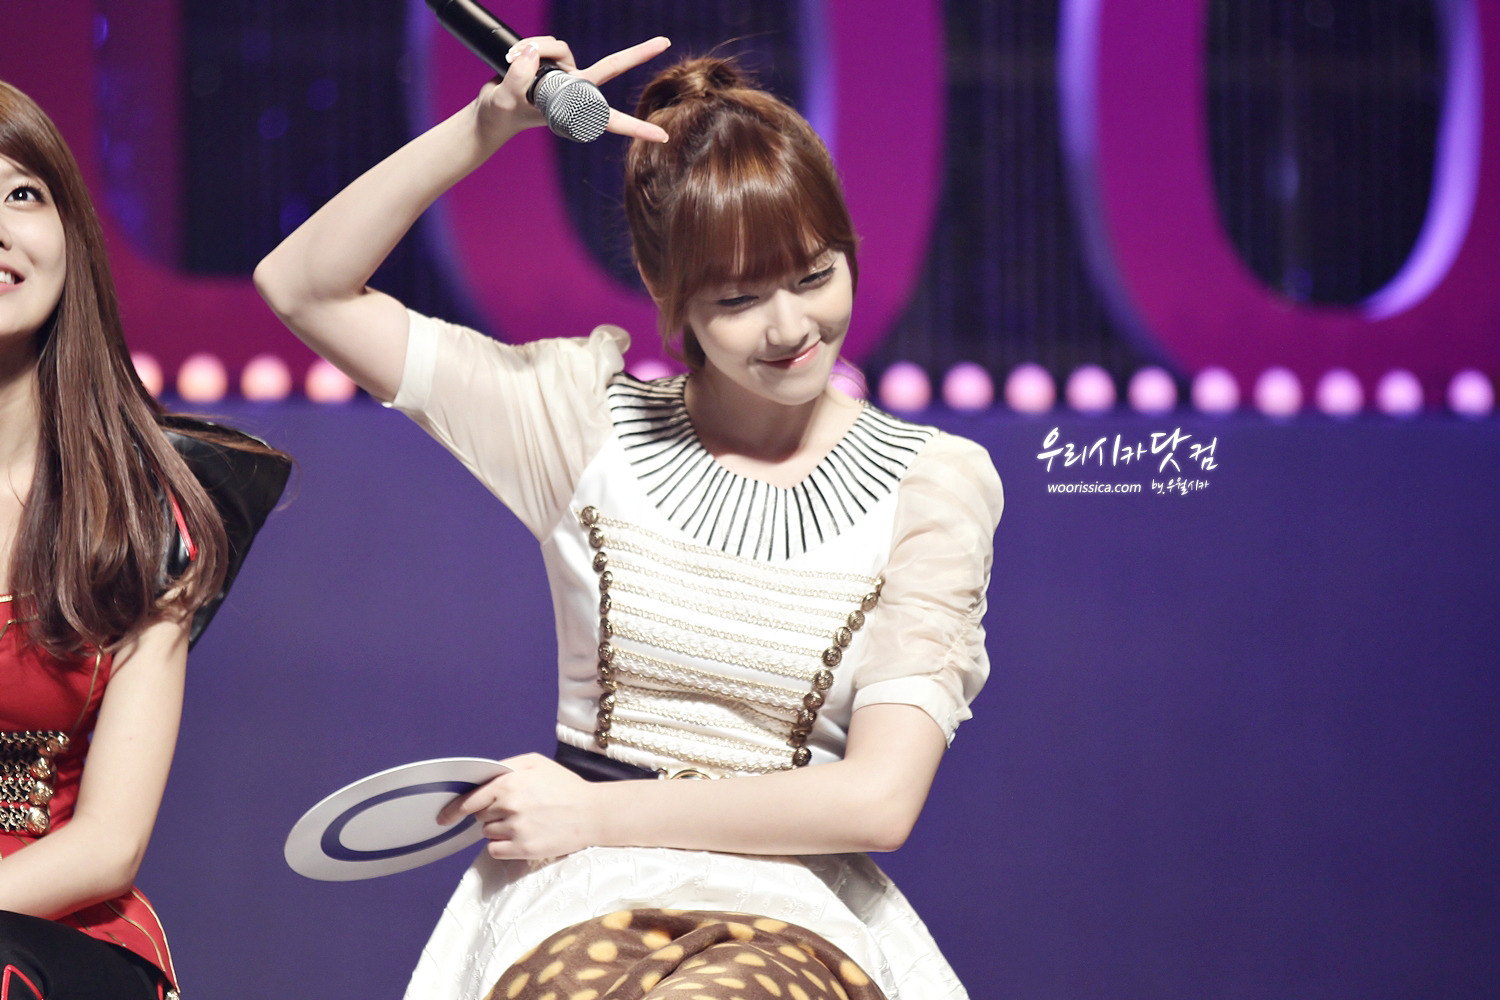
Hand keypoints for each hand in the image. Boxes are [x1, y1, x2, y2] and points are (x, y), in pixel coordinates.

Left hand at [437, 752, 602, 858]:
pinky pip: (495, 850)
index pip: (471, 799)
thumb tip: (483, 778)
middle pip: (480, 817)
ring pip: (487, 834)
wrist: (592, 813)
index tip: (443, 817)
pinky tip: (520, 837)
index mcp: (509, 784)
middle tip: (515, 810)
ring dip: (498, 830)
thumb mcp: (536, 763)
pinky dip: (502, 846)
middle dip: (491, 813)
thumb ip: (506, 767)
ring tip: (524, 823)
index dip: (454, 809)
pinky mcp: (523, 849)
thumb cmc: (565, 786)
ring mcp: (516, 829)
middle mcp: (509, 807)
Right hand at [479, 35, 671, 143]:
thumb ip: (518, 77)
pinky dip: (527, 45)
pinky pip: (546, 43)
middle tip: (665, 42)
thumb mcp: (505, 100)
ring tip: (512, 60)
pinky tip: (512, 55)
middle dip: (638, 54)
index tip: (662, 136)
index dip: (636, 127)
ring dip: (536, 47)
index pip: (609, 118)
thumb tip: (533, 52)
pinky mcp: (551, 60)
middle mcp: (574, 89)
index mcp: (572, 109)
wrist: (491, 110)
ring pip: (560, 46)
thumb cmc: (502, 113)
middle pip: (610, 67)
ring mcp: (564, 73)